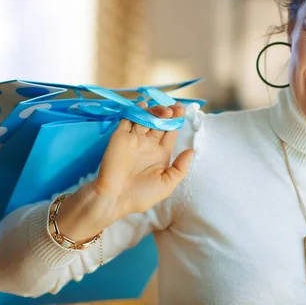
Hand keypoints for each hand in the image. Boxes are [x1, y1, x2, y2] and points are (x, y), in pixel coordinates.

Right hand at [56, 101, 193, 241]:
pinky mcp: (120, 136)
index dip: (176, 121)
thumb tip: (192, 151)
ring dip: (154, 110)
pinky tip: (144, 106)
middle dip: (167, 113)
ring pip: (145, 118)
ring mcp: (133, 139)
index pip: (170, 132)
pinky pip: (128, 119)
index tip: (182, 110)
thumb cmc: (140, 195)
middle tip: (174, 109)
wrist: (113, 198)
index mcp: (160, 154)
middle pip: (159, 122)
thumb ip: (180, 168)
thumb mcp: (167, 185)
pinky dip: (135, 110)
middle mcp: (148, 144)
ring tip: (164, 111)